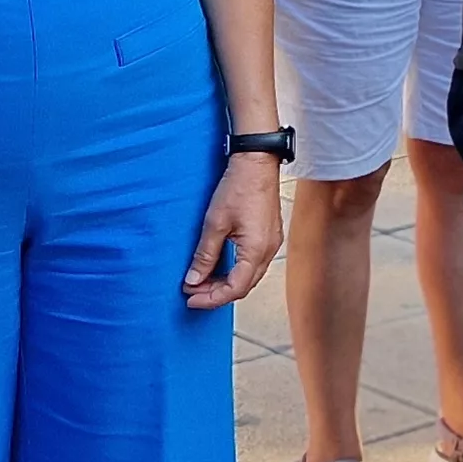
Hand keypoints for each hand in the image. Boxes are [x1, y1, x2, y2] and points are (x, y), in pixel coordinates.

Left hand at [183, 154, 285, 309]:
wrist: (257, 163)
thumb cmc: (238, 188)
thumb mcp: (214, 223)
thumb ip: (205, 255)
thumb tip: (193, 280)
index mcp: (256, 251)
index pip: (235, 288)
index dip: (211, 298)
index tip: (190, 298)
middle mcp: (268, 251)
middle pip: (243, 286)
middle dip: (217, 293)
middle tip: (192, 291)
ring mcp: (272, 244)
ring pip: (249, 277)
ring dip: (226, 283)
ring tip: (202, 281)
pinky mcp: (269, 237)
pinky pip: (253, 264)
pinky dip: (235, 271)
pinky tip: (219, 267)